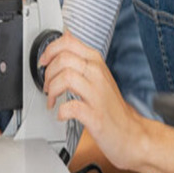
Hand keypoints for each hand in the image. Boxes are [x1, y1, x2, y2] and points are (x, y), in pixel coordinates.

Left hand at [41, 31, 144, 171]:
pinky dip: (61, 111)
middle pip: (64, 58)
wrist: (129, 133)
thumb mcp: (98, 74)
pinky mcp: (95, 115)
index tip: (44, 61)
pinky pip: (72, 107)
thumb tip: (65, 39)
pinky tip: (61, 114)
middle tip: (48, 85)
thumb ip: (81, 58)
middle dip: (48, 72)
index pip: (69, 42)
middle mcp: (97, 74)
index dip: (50, 49)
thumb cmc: (110, 105)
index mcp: (96, 62)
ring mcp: (97, 94)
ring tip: (52, 99)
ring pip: (66, 77)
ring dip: (52, 89)